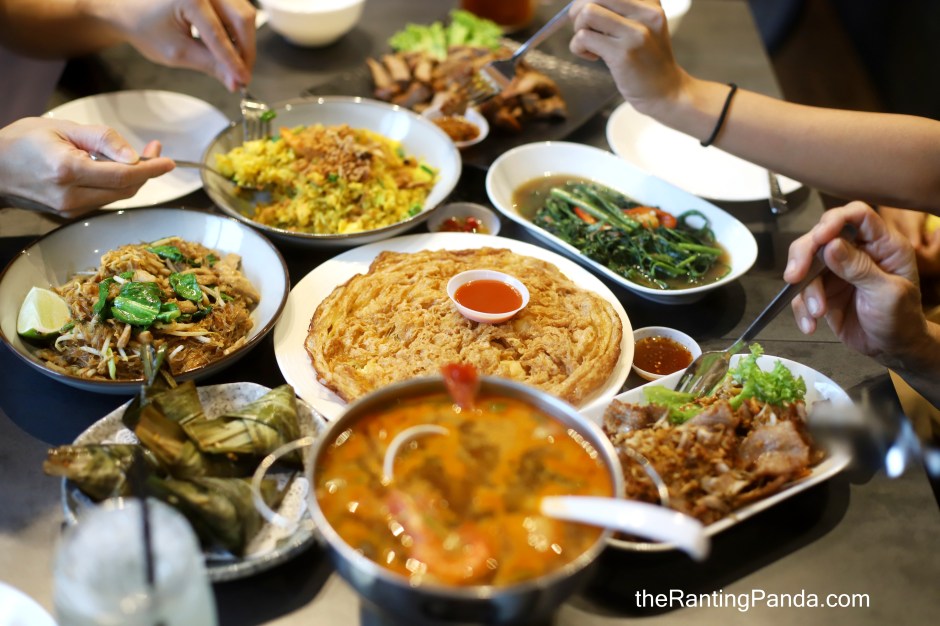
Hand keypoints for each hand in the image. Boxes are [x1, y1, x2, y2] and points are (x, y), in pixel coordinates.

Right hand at [0, 117, 174, 217]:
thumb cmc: (23, 142)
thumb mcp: (63, 128)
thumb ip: (102, 139)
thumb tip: (134, 156)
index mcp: (69, 171)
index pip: (123, 176)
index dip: (150, 169)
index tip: (168, 161)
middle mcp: (72, 197)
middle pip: (126, 190)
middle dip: (146, 171)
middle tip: (154, 150)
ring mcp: (71, 209)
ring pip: (117, 197)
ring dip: (132, 178)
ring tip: (135, 155)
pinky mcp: (70, 214)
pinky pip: (104, 199)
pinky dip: (116, 185)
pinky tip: (114, 168)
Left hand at [103, 0, 256, 91]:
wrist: (131, 11)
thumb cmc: (146, 28)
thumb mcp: (177, 52)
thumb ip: (209, 65)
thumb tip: (234, 80)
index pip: (219, 35)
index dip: (233, 61)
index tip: (242, 81)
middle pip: (242, 18)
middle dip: (246, 50)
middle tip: (242, 75)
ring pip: (244, 15)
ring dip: (245, 42)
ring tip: (236, 64)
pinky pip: (238, 12)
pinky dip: (239, 34)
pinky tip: (231, 49)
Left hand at [568, 0, 684, 111]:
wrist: (665, 91)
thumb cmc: (646, 59)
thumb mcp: (642, 26)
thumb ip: (619, 11)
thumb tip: (579, 4)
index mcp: (650, 2)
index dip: (588, 0)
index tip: (589, 16)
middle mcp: (646, 13)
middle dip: (578, 10)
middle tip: (583, 28)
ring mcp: (636, 33)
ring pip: (587, 12)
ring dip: (578, 29)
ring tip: (589, 43)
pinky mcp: (623, 54)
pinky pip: (583, 38)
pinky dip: (579, 47)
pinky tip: (593, 56)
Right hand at [784, 202, 930, 369]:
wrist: (892, 349)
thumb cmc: (901, 319)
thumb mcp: (886, 294)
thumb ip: (860, 269)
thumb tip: (830, 245)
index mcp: (882, 245)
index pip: (857, 216)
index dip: (835, 220)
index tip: (819, 239)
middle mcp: (856, 251)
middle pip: (820, 235)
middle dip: (803, 255)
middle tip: (794, 277)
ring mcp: (836, 270)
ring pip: (805, 263)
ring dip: (805, 290)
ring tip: (817, 313)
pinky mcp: (822, 290)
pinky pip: (801, 292)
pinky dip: (800, 309)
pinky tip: (810, 324)